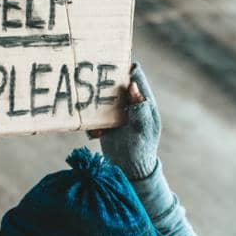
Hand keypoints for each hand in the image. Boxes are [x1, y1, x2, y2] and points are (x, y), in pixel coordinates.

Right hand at [92, 62, 159, 180]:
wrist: (130, 171)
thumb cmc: (141, 150)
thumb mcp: (142, 130)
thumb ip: (138, 108)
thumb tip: (133, 85)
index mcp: (143, 101)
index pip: (135, 75)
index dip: (123, 66)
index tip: (107, 64)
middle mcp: (130, 102)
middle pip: (115, 82)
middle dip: (103, 85)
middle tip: (92, 91)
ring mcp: (117, 111)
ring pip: (102, 97)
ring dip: (95, 105)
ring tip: (97, 121)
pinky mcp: (106, 121)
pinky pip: (94, 114)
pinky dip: (92, 122)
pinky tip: (96, 135)